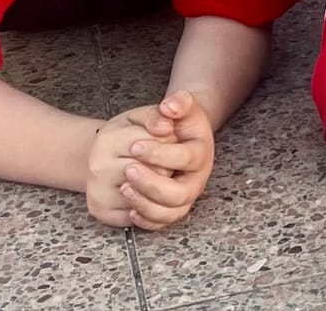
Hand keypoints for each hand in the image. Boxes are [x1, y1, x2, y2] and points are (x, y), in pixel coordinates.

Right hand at [85, 107, 166, 227]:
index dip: (171, 141)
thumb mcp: (141, 116)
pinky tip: (147, 191)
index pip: (159, 144)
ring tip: (154, 173)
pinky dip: (150, 205)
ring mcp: (98, 192)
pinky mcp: (102, 212)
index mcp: (109, 139)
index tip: (167, 137)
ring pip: (149, 195)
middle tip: (161, 158)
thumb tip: (166, 126)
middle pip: (156, 172)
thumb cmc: (128, 134)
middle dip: (167, 164)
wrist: (103, 155)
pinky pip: (139, 214)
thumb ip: (156, 116)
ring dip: (160, 185)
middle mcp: (98, 167)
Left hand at [117, 91, 216, 231]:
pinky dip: (145, 220)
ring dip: (145, 203)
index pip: (185, 158)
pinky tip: (130, 207)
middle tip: (128, 170)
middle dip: (151, 184)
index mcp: (202, 152)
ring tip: (124, 187)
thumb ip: (178, 102)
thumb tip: (169, 108)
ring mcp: (186, 195)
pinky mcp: (173, 208)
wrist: (179, 134)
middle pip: (180, 193)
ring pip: (170, 212)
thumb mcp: (180, 106)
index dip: (160, 154)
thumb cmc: (177, 121)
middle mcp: (197, 178)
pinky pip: (161, 223)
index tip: (135, 146)